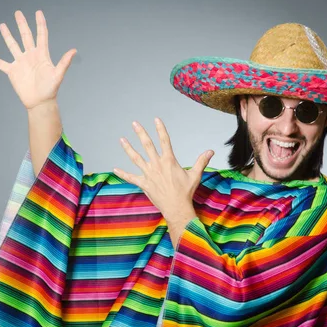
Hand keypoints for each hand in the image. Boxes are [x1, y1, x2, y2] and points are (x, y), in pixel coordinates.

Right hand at [0, 10, 76, 110]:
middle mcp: (31, 56)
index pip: (41, 35)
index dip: (40, 24)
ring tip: (2, 25)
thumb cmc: (50, 89)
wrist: (40, 102)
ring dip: (7, 36)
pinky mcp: (12, 71)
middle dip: (22, 24)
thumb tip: (74, 50)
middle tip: (18, 13)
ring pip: (12, 45)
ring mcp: (21, 63)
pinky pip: (0, 63)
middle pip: (26, 36)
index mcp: (42, 55)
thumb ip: (64, 62)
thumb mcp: (58, 74)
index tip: (38, 12)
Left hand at [113, 118, 213, 232]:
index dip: (160, 129)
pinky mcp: (144, 184)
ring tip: (122, 139)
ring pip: (136, 158)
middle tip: (134, 124)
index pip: (165, 141)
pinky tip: (115, 169)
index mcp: (169, 161)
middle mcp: (157, 165)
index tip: (156, 119)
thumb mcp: (195, 175)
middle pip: (147, 145)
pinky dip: (123, 174)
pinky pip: (131, 178)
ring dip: (128, 148)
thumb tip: (210, 151)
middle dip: (140, 133)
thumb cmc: (186, 192)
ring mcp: (149, 174)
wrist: (177, 207)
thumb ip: (201, 161)